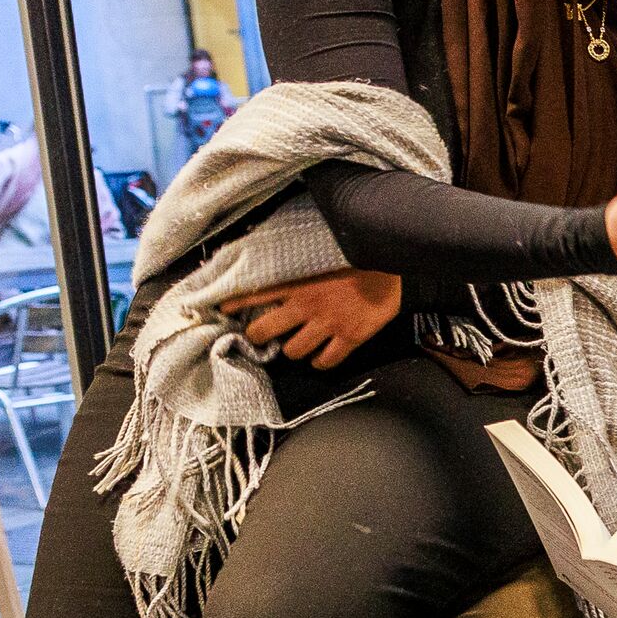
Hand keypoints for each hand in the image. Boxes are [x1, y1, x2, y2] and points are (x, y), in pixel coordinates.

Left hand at [227, 269, 401, 369]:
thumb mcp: (321, 255)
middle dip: (256, 336)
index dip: (232, 304)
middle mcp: (306, 306)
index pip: (252, 294)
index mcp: (296, 282)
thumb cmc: (358, 257)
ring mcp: (327, 324)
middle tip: (259, 336)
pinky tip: (320, 357)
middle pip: (263, 331)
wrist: (395, 267)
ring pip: (293, 351)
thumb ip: (299, 265)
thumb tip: (274, 259)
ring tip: (296, 345)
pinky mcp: (349, 337)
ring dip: (292, 350)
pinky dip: (321, 362)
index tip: (221, 310)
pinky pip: (327, 361)